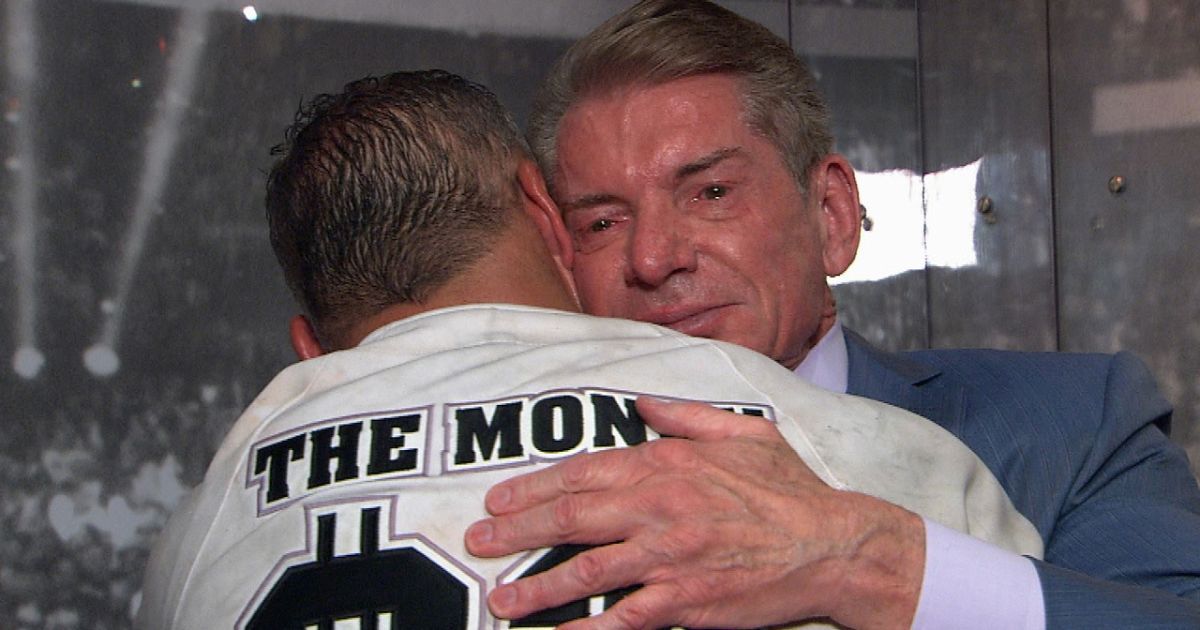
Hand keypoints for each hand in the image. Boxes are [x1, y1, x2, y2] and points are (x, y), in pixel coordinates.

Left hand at [464, 397, 925, 628]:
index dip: (534, 487)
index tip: (499, 498)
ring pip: (588, 570)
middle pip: (572, 517)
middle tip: (478, 540)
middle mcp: (661, 507)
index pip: (584, 472)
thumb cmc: (787, 488)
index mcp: (668, 464)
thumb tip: (641, 403)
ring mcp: (671, 557)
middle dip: (517, 531)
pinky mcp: (686, 602)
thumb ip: (684, 416)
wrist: (832, 544)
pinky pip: (625, 617)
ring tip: (500, 598)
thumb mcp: (741, 432)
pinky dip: (589, 629)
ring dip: (536, 587)